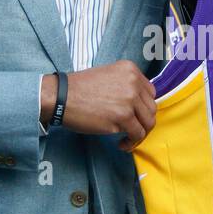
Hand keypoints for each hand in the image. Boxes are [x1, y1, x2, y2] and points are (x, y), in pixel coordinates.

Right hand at [40, 62, 156, 149]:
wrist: (61, 97)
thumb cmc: (79, 89)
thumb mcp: (108, 76)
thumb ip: (126, 86)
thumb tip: (139, 106)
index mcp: (131, 70)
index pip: (150, 93)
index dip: (143, 108)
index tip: (135, 116)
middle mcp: (133, 83)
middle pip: (151, 108)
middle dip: (143, 122)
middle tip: (132, 131)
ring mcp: (130, 100)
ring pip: (148, 123)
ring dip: (140, 135)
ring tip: (127, 139)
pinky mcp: (123, 117)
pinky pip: (137, 134)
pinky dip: (131, 142)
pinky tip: (122, 143)